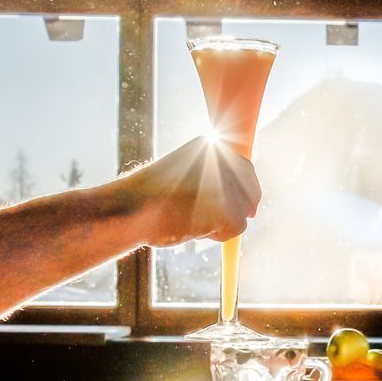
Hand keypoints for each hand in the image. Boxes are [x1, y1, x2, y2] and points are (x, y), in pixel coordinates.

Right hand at [117, 135, 261, 247]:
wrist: (132, 207)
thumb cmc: (148, 197)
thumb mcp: (181, 175)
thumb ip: (205, 179)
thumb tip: (231, 198)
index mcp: (209, 146)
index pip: (242, 166)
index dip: (248, 186)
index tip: (250, 204)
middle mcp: (223, 159)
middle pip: (249, 187)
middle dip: (246, 205)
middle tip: (247, 217)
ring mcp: (228, 184)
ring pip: (241, 211)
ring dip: (222, 221)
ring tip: (191, 220)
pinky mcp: (230, 209)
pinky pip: (236, 228)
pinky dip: (218, 234)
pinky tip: (194, 228)